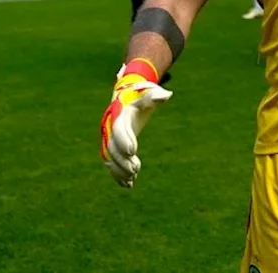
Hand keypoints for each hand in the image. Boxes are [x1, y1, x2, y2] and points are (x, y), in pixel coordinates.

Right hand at [100, 60, 172, 187]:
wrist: (127, 99)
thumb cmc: (140, 97)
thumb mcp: (147, 94)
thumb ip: (155, 96)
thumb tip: (167, 95)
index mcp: (118, 114)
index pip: (118, 128)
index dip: (124, 139)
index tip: (133, 151)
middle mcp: (110, 128)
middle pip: (111, 147)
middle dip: (121, 160)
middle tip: (136, 169)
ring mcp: (109, 139)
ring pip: (110, 158)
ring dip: (120, 170)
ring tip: (133, 177)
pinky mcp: (113, 148)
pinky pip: (112, 164)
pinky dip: (119, 175)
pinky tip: (129, 184)